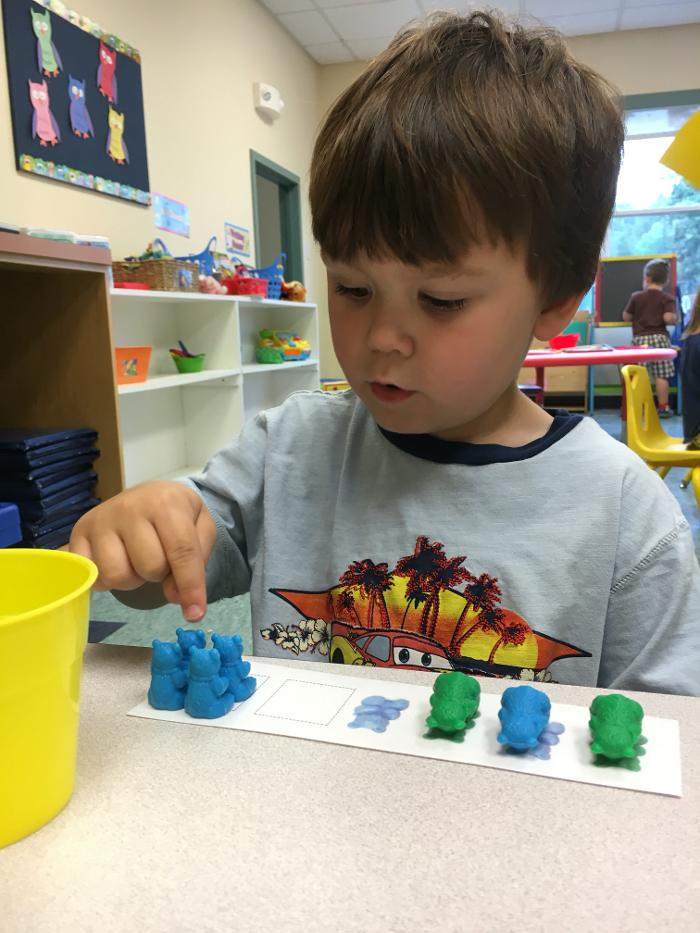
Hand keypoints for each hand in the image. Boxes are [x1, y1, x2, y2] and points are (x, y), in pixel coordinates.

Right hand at [69, 481, 216, 621]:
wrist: (148, 494)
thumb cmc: (177, 514)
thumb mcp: (201, 528)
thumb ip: (196, 562)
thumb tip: (175, 596)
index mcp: (166, 503)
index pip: (182, 551)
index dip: (191, 586)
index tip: (195, 614)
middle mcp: (130, 508)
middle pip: (150, 567)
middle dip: (160, 573)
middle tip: (160, 557)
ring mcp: (100, 520)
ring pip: (117, 576)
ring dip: (133, 579)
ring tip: (136, 560)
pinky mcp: (78, 533)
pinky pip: (91, 577)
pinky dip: (105, 580)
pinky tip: (116, 562)